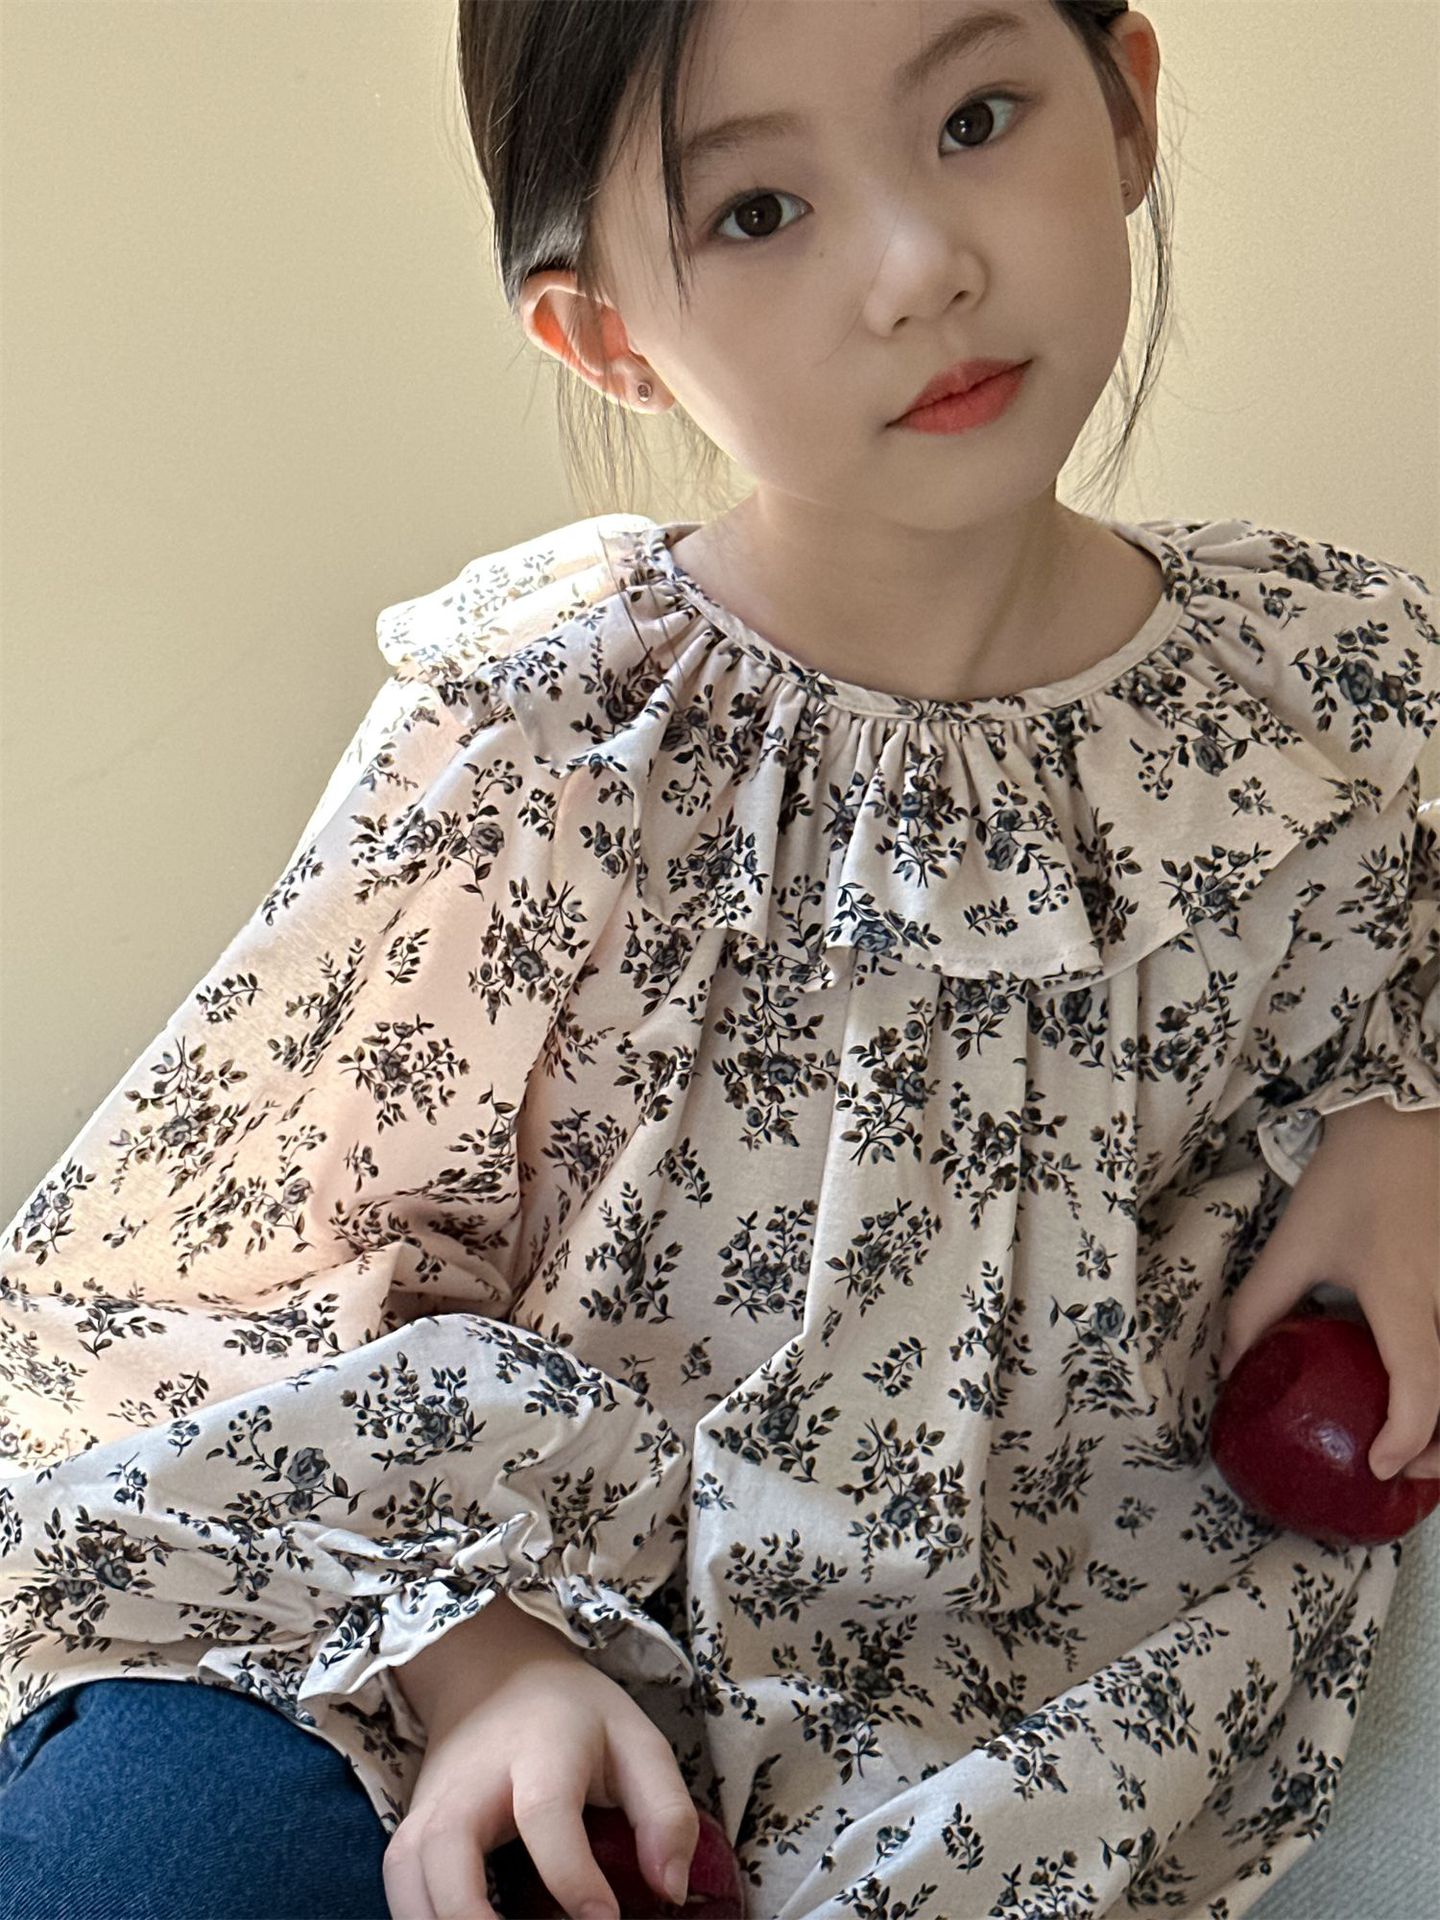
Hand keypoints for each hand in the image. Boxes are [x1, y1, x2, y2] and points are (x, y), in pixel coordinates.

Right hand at [383, 1605, 697, 1919]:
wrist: (494, 1671)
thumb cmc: (575, 1717)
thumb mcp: (636, 1740)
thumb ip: (665, 1811)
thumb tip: (670, 1890)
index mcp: (543, 1750)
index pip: (546, 1812)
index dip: (571, 1873)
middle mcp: (474, 1779)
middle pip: (449, 1846)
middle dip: (469, 1913)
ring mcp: (433, 1804)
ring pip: (408, 1870)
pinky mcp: (411, 1827)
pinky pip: (398, 1885)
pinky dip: (415, 1918)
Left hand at [1222, 1099, 1439, 1480]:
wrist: (1405, 1127)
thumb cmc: (1351, 1181)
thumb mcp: (1293, 1245)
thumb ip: (1257, 1309)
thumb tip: (1232, 1371)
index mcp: (1403, 1294)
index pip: (1423, 1383)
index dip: (1406, 1434)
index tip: (1379, 1465)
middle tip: (1400, 1472)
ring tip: (1415, 1447)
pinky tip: (1425, 1406)